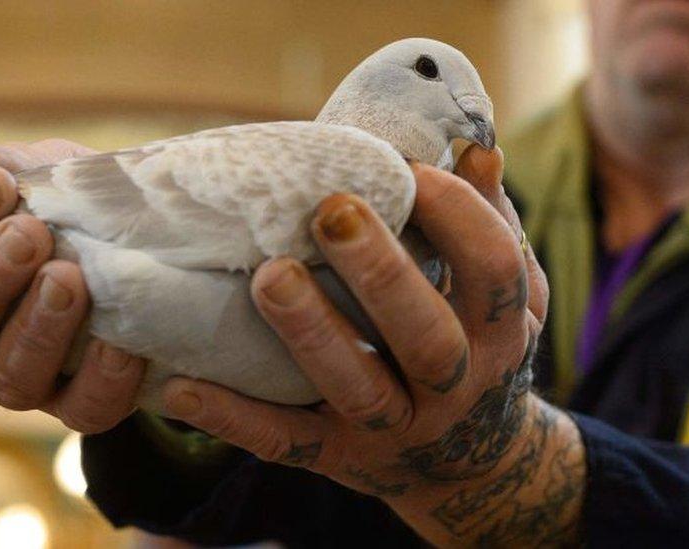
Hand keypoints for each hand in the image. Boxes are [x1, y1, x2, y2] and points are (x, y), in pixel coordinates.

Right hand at [0, 137, 146, 432]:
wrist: (158, 257)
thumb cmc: (85, 212)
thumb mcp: (57, 178)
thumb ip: (14, 168)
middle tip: (27, 234)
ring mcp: (23, 372)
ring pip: (8, 378)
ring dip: (36, 330)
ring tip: (69, 280)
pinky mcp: (78, 404)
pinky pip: (82, 410)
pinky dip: (102, 380)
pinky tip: (123, 342)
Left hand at [160, 146, 585, 546]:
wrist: (472, 468)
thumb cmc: (478, 350)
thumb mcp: (508, 297)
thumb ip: (488, 225)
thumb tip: (473, 149)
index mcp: (499, 333)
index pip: (492, 271)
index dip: (456, 215)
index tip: (406, 168)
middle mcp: (455, 386)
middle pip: (426, 336)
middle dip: (381, 272)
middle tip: (331, 212)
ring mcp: (395, 429)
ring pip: (357, 387)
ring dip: (311, 332)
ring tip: (268, 276)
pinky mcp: (338, 457)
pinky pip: (284, 441)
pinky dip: (233, 417)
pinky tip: (180, 388)